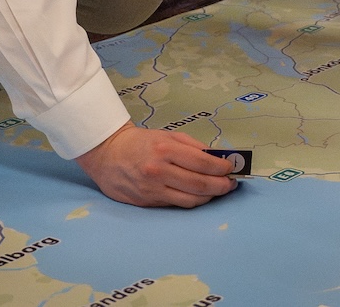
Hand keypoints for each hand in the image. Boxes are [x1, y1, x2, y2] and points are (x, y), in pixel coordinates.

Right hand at [74, 123, 239, 207]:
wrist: (108, 155)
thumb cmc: (141, 143)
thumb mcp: (167, 135)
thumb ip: (192, 146)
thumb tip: (217, 159)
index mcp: (165, 149)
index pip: (202, 163)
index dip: (221, 168)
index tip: (231, 168)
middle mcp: (159, 171)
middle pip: (199, 184)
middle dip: (221, 185)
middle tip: (231, 184)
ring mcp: (153, 189)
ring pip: (190, 199)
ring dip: (210, 196)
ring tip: (219, 190)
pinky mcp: (148, 202)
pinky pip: (177, 204)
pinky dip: (193, 201)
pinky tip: (200, 196)